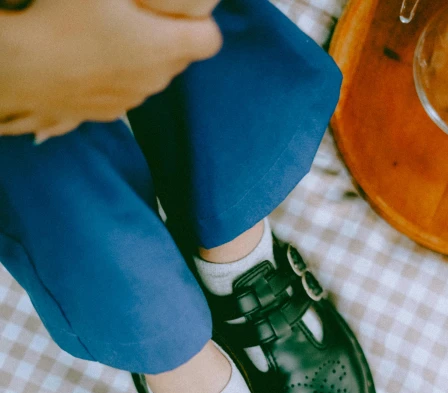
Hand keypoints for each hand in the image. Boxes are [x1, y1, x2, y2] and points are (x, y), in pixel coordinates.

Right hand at [0, 0, 221, 140]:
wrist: (24, 68)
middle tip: (137, 16)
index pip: (210, 40)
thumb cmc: (64, 19)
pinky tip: (95, 59)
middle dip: (168, 36)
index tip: (177, 11)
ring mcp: (134, 100)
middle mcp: (156, 81)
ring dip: (143, 56)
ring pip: (154, 74)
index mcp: (165, 48)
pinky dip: (121, 75)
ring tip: (110, 35)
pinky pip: (129, 89)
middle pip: (181, 57)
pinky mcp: (111, 113)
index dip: (199, 21)